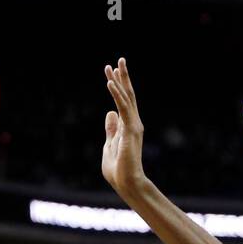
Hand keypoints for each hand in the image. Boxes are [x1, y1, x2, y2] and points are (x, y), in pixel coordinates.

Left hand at [102, 57, 146, 196]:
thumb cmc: (118, 171)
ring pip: (126, 98)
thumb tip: (109, 112)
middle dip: (123, 77)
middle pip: (128, 95)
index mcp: (128, 127)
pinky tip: (110, 83)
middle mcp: (133, 124)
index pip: (124, 102)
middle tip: (119, 59)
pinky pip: (123, 108)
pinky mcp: (130, 130)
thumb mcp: (109, 145)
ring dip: (119, 81)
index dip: (118, 86)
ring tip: (113, 65)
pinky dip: (116, 95)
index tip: (111, 72)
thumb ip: (111, 129)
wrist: (127, 184)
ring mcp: (133, 126)